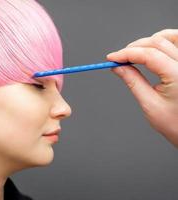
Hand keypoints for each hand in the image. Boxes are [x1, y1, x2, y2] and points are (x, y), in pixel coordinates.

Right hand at [106, 29, 177, 146]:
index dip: (126, 54)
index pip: (149, 55)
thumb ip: (133, 82)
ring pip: (170, 38)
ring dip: (150, 41)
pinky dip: (165, 41)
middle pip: (158, 43)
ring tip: (135, 52)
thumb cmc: (177, 125)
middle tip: (119, 58)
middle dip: (135, 47)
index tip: (112, 58)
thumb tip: (118, 68)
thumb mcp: (150, 105)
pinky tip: (154, 49)